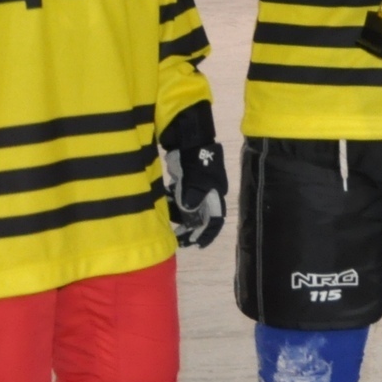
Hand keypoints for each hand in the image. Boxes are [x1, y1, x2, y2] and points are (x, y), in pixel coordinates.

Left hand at [158, 101, 227, 247]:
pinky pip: (180, 198)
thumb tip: (189, 212)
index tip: (196, 244)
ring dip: (181, 217)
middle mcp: (208, 193)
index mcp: (215, 195)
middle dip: (192, 229)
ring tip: (171, 224)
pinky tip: (166, 204)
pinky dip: (174, 204)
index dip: (207, 234)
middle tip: (180, 239)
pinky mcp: (185, 181)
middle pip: (201, 216)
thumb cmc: (197, 158)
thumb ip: (192, 196)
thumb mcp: (197, 178)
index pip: (214, 219)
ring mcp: (196, 187)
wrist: (191, 137)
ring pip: (190, 208)